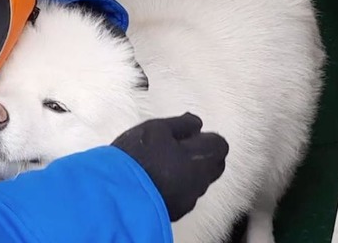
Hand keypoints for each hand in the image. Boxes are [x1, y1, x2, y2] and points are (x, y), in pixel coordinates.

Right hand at [111, 112, 228, 221]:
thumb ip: (181, 124)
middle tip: (182, 148)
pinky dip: (177, 186)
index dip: (207, 137)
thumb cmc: (137, 158)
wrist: (117, 195)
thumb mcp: (156, 129)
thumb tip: (196, 124)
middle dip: (204, 155)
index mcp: (199, 158)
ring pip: (199, 181)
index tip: (191, 134)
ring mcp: (188, 199)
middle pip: (214, 166)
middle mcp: (199, 181)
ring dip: (190, 171)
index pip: (219, 146)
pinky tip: (158, 180)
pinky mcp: (175, 212)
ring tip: (164, 164)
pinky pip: (184, 195)